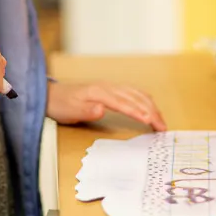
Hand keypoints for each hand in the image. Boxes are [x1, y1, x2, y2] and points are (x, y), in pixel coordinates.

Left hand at [46, 80, 165, 130]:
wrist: (51, 95)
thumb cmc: (61, 105)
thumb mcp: (70, 111)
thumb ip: (86, 111)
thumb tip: (102, 109)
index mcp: (100, 92)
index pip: (124, 103)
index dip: (138, 112)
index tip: (151, 122)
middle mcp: (108, 87)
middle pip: (135, 98)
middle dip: (151, 111)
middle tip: (163, 128)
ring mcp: (110, 87)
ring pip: (136, 94)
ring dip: (151, 106)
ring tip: (161, 121)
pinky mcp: (111, 90)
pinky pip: (133, 93)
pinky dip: (145, 100)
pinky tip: (150, 107)